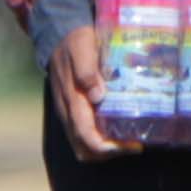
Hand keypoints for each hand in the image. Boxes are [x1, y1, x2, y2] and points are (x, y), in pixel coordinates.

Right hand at [44, 25, 124, 159]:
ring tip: (127, 142)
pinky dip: (99, 142)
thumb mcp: (82, 49)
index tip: (133, 145)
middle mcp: (68, 112)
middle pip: (85, 150)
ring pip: (82, 147)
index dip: (109, 148)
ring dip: (104, 151)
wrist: (57, 36)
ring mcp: (68, 113)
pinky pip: (82, 136)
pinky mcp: (72, 111)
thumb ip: (87, 71)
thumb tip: (97, 96)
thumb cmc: (74, 42)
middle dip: (109, 154)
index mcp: (72, 100)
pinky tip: (116, 132)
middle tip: (134, 145)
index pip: (87, 137)